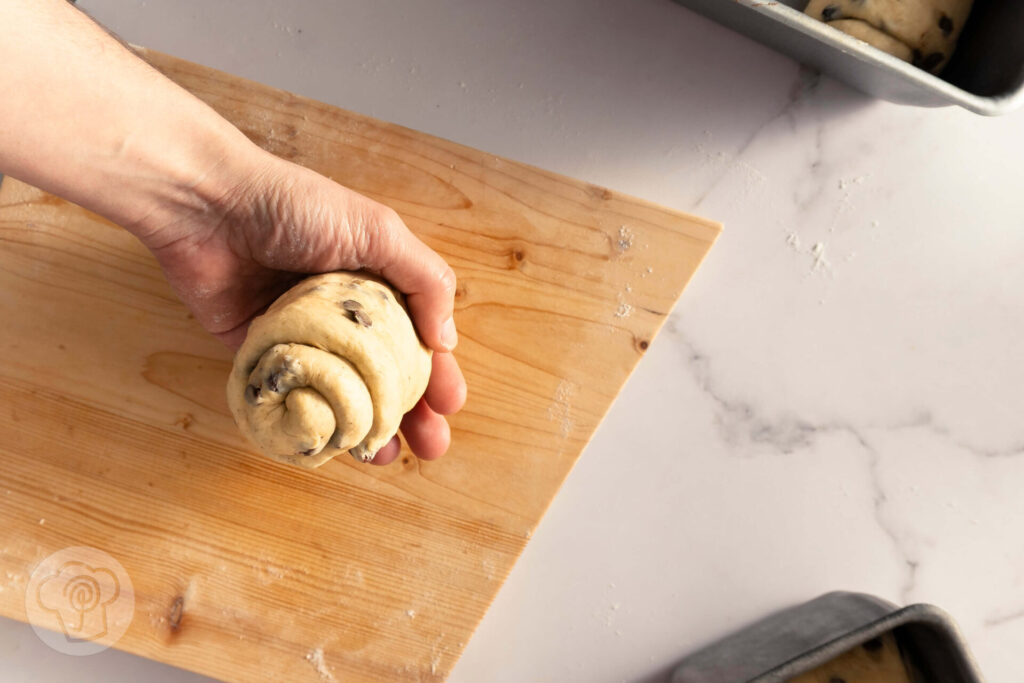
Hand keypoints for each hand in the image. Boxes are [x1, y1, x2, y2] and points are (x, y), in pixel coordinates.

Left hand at [141, 149, 465, 464]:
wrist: (207, 205)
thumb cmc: (296, 207)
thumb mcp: (377, 230)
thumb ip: (423, 279)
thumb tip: (447, 339)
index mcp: (374, 280)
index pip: (416, 336)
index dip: (437, 371)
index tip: (450, 404)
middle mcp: (341, 312)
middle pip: (384, 372)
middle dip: (412, 412)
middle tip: (431, 446)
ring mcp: (301, 335)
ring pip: (341, 392)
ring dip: (365, 426)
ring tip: (384, 456)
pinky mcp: (256, 351)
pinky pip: (291, 393)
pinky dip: (310, 421)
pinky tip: (330, 446)